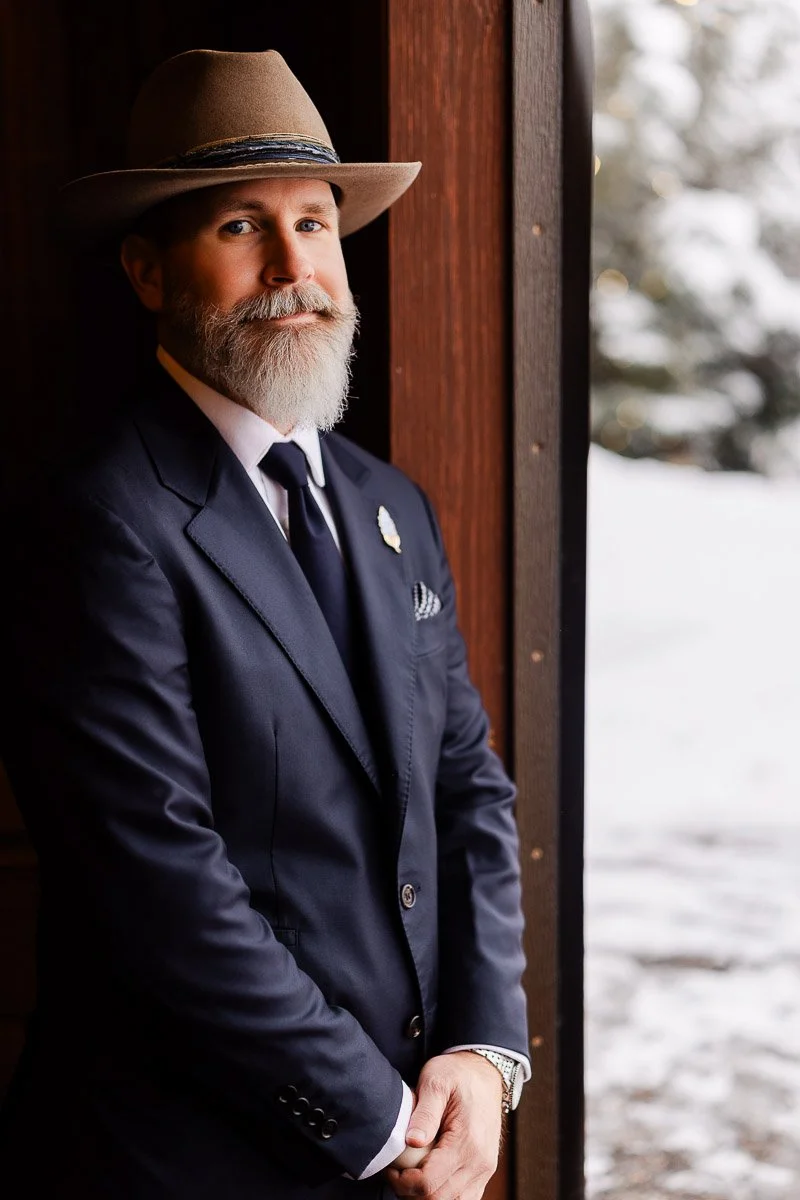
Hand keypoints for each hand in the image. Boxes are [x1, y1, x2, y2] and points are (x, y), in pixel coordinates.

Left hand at [386, 1051, 502, 1198]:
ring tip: (409, 1176)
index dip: (402, 1182)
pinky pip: (462, 1198)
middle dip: (410, 1192)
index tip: (390, 1168)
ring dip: (425, 1197)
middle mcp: (480, 1163)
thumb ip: (425, 1113)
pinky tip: (427, 1179)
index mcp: (468, 1142)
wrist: (484, 1072)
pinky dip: (442, 1196)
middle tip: (395, 1172)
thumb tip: (411, 1141)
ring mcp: (484, 1171)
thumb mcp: (436, 1082)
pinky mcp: (483, 1173)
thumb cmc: (458, 1075)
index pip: (429, 1183)